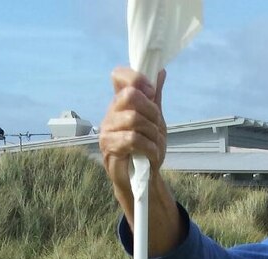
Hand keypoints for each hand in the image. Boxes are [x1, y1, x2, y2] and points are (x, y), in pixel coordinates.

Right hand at [99, 68, 183, 255]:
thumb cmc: (146, 148)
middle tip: (157, 128)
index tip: (151, 93)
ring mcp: (107, 130)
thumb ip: (155, 97)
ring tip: (155, 145)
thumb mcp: (155, 120)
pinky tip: (151, 155)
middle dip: (152, 113)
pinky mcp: (109, 147)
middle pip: (131, 96)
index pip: (119, 75)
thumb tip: (160, 71)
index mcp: (121, 103)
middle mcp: (111, 113)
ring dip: (153, 134)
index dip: (137, 79)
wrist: (142, 178)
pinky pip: (133, 139)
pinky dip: (150, 148)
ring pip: (135, 119)